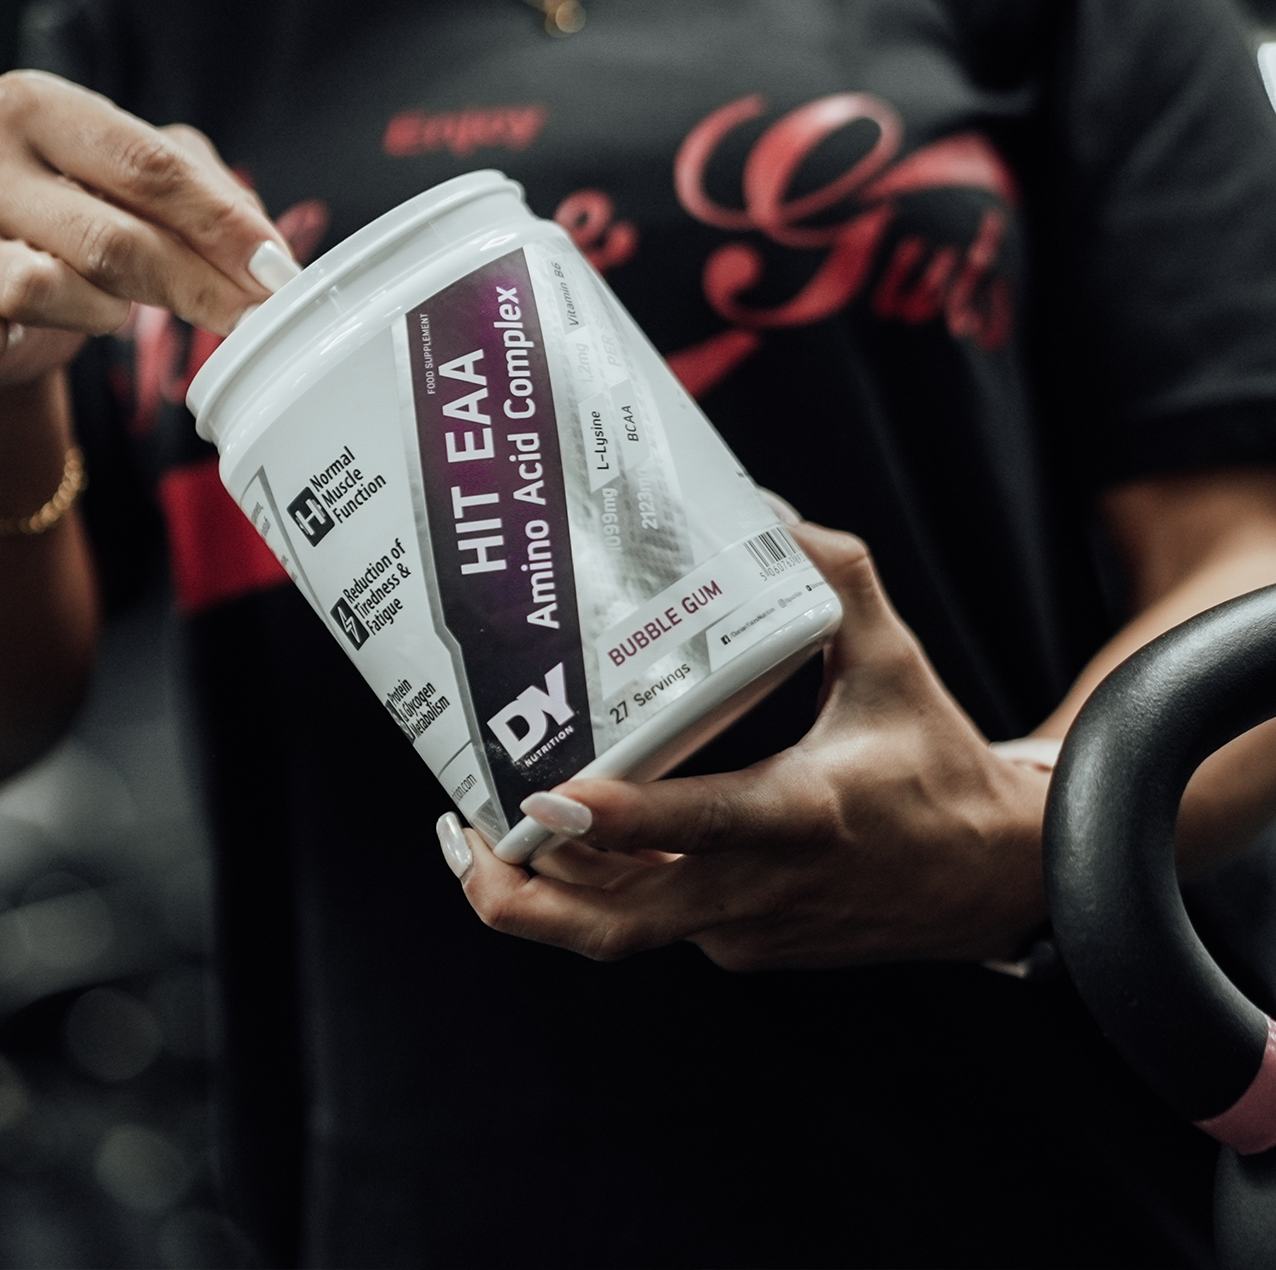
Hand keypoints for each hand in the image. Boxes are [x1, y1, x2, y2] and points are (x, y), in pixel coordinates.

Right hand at [0, 70, 298, 385]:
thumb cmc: (84, 222)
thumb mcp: (147, 185)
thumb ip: (210, 197)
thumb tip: (268, 255)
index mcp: (33, 107)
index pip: (147, 166)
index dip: (222, 225)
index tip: (276, 270)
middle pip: (115, 236)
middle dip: (198, 284)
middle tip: (251, 318)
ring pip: (53, 289)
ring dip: (107, 312)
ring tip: (116, 308)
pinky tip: (9, 338)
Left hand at [441, 522, 1049, 969]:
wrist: (993, 881)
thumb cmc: (937, 763)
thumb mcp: (893, 660)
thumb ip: (833, 578)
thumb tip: (759, 507)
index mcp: (807, 815)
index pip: (705, 824)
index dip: (625, 820)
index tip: (550, 797)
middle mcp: (765, 889)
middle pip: (623, 924)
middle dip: (527, 895)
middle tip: (460, 832)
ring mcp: (745, 930)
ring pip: (622, 927)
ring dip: (544, 891)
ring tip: (475, 831)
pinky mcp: (740, 947)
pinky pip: (652, 919)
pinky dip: (599, 885)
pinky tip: (559, 835)